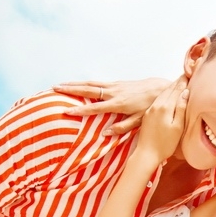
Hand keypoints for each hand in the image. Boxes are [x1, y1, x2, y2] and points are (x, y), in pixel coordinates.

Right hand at [53, 78, 170, 134]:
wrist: (160, 88)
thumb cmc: (150, 107)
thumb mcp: (139, 121)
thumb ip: (122, 127)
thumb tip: (105, 134)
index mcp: (118, 104)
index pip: (96, 108)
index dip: (81, 110)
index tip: (67, 111)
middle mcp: (114, 93)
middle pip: (89, 90)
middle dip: (71, 89)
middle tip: (55, 88)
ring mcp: (114, 86)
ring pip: (91, 84)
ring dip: (75, 84)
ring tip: (60, 84)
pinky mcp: (116, 83)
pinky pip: (97, 83)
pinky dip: (85, 83)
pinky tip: (77, 84)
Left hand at [136, 78, 188, 163]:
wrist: (146, 154)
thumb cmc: (165, 144)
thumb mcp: (177, 127)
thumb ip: (181, 109)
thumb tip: (185, 93)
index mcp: (165, 107)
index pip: (176, 90)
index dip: (183, 82)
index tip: (189, 74)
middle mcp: (156, 105)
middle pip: (168, 90)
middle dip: (177, 82)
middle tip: (185, 74)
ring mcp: (150, 110)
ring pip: (162, 94)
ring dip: (170, 87)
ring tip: (177, 81)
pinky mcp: (147, 115)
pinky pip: (157, 100)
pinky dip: (164, 94)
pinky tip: (166, 94)